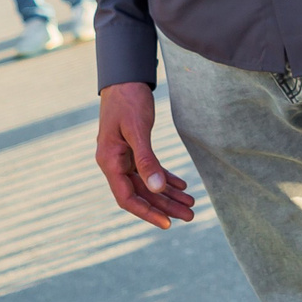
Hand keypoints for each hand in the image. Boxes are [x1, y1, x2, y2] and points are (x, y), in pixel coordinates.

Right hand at [96, 82, 195, 228]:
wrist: (125, 78)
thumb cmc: (128, 101)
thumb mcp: (138, 129)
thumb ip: (146, 159)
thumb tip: (157, 188)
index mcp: (109, 161)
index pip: (127, 197)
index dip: (147, 212)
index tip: (167, 223)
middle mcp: (114, 163)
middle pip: (141, 193)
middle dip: (165, 206)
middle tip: (190, 216)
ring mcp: (123, 157)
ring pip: (147, 183)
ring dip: (168, 194)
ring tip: (191, 204)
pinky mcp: (133, 149)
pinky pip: (149, 170)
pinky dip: (165, 178)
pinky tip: (182, 186)